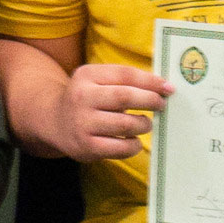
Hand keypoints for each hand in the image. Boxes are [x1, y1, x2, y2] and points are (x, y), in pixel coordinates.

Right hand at [54, 63, 171, 161]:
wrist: (54, 122)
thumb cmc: (88, 99)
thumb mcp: (97, 80)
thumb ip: (125, 80)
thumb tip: (163, 87)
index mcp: (86, 76)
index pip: (125, 74)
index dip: (151, 81)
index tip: (168, 88)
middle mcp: (81, 97)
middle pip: (125, 97)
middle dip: (150, 101)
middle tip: (161, 105)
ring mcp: (83, 123)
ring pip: (126, 124)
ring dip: (144, 124)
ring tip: (145, 124)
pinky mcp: (86, 146)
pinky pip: (121, 148)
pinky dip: (134, 145)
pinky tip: (133, 140)